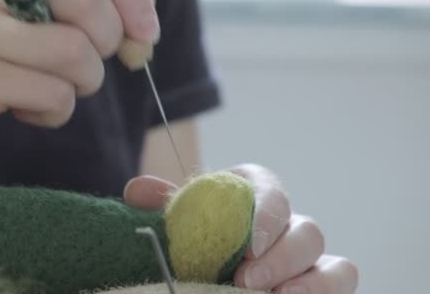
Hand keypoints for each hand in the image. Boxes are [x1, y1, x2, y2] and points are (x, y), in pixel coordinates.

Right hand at [0, 0, 158, 176]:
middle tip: (87, 67)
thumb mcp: (9, 17)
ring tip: (51, 91)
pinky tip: (26, 112)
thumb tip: (141, 25)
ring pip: (76, 56)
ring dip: (81, 85)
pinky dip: (54, 113)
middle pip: (87, 3)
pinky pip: (52, 97)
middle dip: (107, 44)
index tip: (144, 33)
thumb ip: (68, 8)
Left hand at [123, 164, 358, 293]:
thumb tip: (136, 189)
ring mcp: (309, 257)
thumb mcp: (180, 217)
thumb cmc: (198, 231)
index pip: (272, 191)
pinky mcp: (320, 282)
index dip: (266, 215)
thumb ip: (164, 204)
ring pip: (335, 264)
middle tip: (247, 281)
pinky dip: (322, 293)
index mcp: (256, 193)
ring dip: (311, 284)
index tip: (248, 245)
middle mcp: (289, 222)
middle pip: (307, 231)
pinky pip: (338, 284)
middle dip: (281, 259)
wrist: (208, 254)